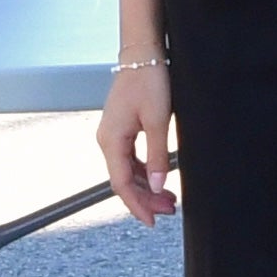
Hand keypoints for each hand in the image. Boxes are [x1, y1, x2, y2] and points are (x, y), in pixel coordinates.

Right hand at [96, 63, 176, 221]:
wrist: (143, 55)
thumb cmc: (148, 81)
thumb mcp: (159, 121)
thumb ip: (157, 156)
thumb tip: (158, 186)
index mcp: (112, 140)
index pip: (121, 184)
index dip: (137, 206)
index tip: (152, 221)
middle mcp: (107, 140)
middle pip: (123, 180)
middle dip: (145, 198)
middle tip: (169, 210)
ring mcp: (113, 135)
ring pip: (127, 171)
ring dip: (146, 186)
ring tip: (168, 198)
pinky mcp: (121, 129)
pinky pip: (130, 159)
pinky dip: (144, 172)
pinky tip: (159, 178)